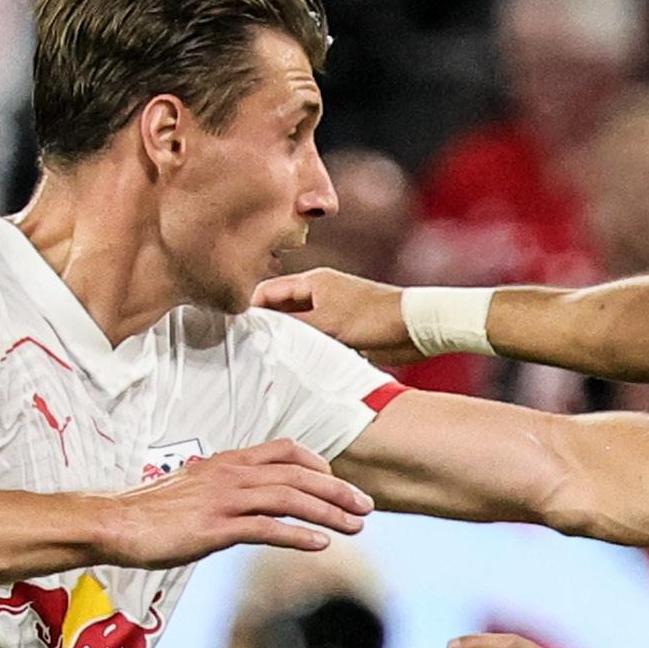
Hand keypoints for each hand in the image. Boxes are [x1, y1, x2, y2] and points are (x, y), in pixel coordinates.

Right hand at [99, 439, 373, 567]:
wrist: (113, 523)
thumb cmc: (152, 512)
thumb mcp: (196, 490)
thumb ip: (227, 490)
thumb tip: (251, 503)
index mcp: (228, 462)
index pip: (285, 450)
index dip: (318, 463)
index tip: (337, 481)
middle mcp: (231, 474)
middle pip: (299, 475)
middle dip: (338, 490)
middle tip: (366, 507)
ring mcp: (224, 500)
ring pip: (290, 499)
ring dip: (328, 512)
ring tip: (356, 526)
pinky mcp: (214, 529)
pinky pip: (266, 528)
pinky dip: (298, 534)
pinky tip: (321, 544)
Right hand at [252, 268, 426, 364]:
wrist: (416, 328)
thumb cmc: (374, 317)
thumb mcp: (327, 322)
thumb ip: (293, 326)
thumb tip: (262, 332)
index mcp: (314, 282)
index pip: (268, 290)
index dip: (249, 307)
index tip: (232, 328)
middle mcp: (320, 294)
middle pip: (281, 309)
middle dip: (264, 326)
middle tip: (243, 347)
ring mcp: (332, 312)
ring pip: (298, 326)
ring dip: (285, 340)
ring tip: (263, 359)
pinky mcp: (345, 331)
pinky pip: (315, 339)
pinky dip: (304, 349)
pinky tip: (294, 365)